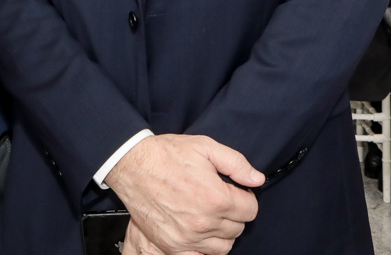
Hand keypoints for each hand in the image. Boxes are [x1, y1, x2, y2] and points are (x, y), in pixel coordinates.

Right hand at [105, 134, 263, 254]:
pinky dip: (204, 248)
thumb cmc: (166, 154)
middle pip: (238, 228)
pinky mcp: (172, 245)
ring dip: (222, 232)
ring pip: (223, 247)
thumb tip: (257, 178)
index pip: (251, 210)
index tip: (236, 191)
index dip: (246, 197)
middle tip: (220, 200)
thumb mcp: (205, 146)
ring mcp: (188, 236)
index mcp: (216, 198)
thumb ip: (236, 163)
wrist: (132, 164)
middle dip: (234, 213)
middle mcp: (204, 222)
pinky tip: (199, 232)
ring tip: (210, 215)